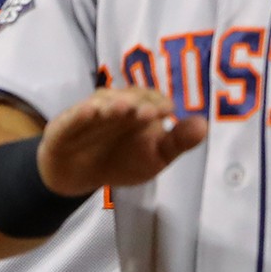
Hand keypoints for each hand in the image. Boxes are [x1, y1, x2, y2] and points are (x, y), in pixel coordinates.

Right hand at [38, 88, 204, 194]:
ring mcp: (91, 111)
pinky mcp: (66, 123)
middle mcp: (117, 104)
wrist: (80, 174)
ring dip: (113, 104)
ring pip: (103, 102)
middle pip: (129, 97)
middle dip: (138, 103)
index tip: (165, 113)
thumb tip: (203, 125)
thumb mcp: (156, 156)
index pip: (154, 99)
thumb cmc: (124, 159)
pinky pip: (74, 116)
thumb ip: (178, 142)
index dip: (158, 105)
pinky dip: (81, 113)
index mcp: (141, 108)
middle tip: (145, 114)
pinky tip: (89, 112)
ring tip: (121, 109)